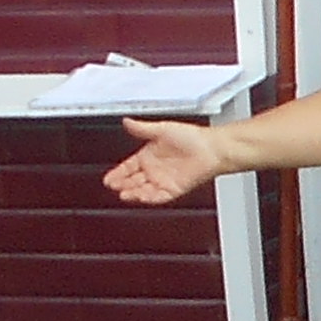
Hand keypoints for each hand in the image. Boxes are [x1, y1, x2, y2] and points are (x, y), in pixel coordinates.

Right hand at [102, 119, 221, 205]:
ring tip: (123, 194)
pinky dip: (149, 198)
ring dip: (132, 193)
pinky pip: (158, 197)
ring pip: (143, 190)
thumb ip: (142, 128)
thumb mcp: (162, 129)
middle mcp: (154, 170)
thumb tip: (126, 122)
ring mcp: (163, 181)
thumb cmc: (192, 136)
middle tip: (113, 186)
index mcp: (149, 155)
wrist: (212, 148)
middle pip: (133, 181)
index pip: (128, 167)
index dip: (118, 173)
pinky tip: (141, 197)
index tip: (108, 179)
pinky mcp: (173, 189)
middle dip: (122, 185)